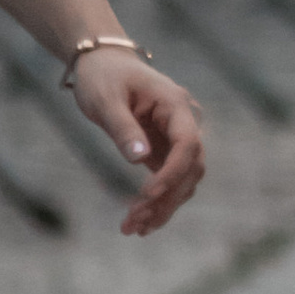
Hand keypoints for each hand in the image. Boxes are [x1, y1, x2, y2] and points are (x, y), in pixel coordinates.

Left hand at [70, 50, 206, 235]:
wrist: (104, 65)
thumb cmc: (104, 77)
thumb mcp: (106, 100)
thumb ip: (123, 129)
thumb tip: (139, 160)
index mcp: (175, 105)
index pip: (187, 143)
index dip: (172, 171)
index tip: (147, 194)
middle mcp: (184, 122)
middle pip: (190, 168)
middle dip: (166, 198)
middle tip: (134, 223)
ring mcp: (176, 138)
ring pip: (184, 180)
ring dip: (163, 206)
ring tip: (132, 229)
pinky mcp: (165, 150)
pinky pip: (170, 180)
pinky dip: (157, 202)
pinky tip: (138, 221)